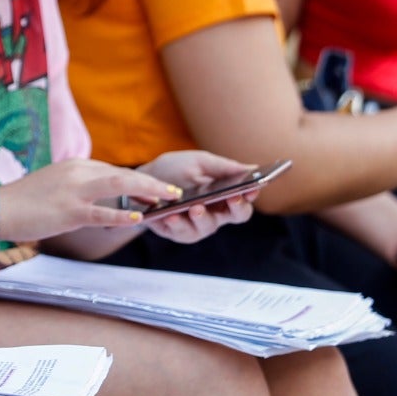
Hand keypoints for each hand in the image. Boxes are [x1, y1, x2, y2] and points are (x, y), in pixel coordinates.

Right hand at [0, 159, 178, 242]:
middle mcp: (77, 172)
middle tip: (174, 192)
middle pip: (122, 175)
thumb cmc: (24, 202)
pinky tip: (138, 219)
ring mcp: (73, 191)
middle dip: (151, 183)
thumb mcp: (54, 186)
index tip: (156, 191)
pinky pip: (101, 213)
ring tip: (167, 199)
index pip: (114, 172)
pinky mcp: (68, 211)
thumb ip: (77, 187)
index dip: (138, 182)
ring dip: (147, 191)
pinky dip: (121, 215)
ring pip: (118, 186)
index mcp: (75, 165)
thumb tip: (99, 199)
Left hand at [138, 150, 260, 244]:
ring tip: (195, 206)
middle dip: (237, 207)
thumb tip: (253, 168)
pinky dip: (178, 224)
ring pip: (208, 226)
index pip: (246, 198)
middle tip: (232, 198)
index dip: (252, 194)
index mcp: (225, 194)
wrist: (142, 182)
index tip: (252, 187)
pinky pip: (183, 232)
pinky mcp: (180, 233)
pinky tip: (172, 215)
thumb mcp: (198, 162)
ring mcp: (199, 225)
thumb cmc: (175, 170)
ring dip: (202, 216)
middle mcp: (216, 213)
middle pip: (237, 216)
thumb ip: (223, 167)